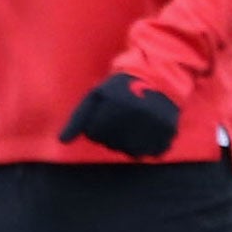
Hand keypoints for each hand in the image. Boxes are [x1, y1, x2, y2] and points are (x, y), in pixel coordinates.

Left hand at [58, 73, 179, 157]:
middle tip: (120, 118)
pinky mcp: (169, 132)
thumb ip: (78, 118)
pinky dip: (149, 147)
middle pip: (112, 145)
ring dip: (129, 143)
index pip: (94, 134)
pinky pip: (152, 154)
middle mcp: (134, 114)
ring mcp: (153, 124)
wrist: (157, 77)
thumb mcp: (96, 95)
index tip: (105, 114)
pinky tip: (147, 131)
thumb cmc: (120, 88)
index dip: (96, 127)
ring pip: (132, 153)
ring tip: (133, 125)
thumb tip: (62, 141)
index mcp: (113, 102)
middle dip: (112, 135)